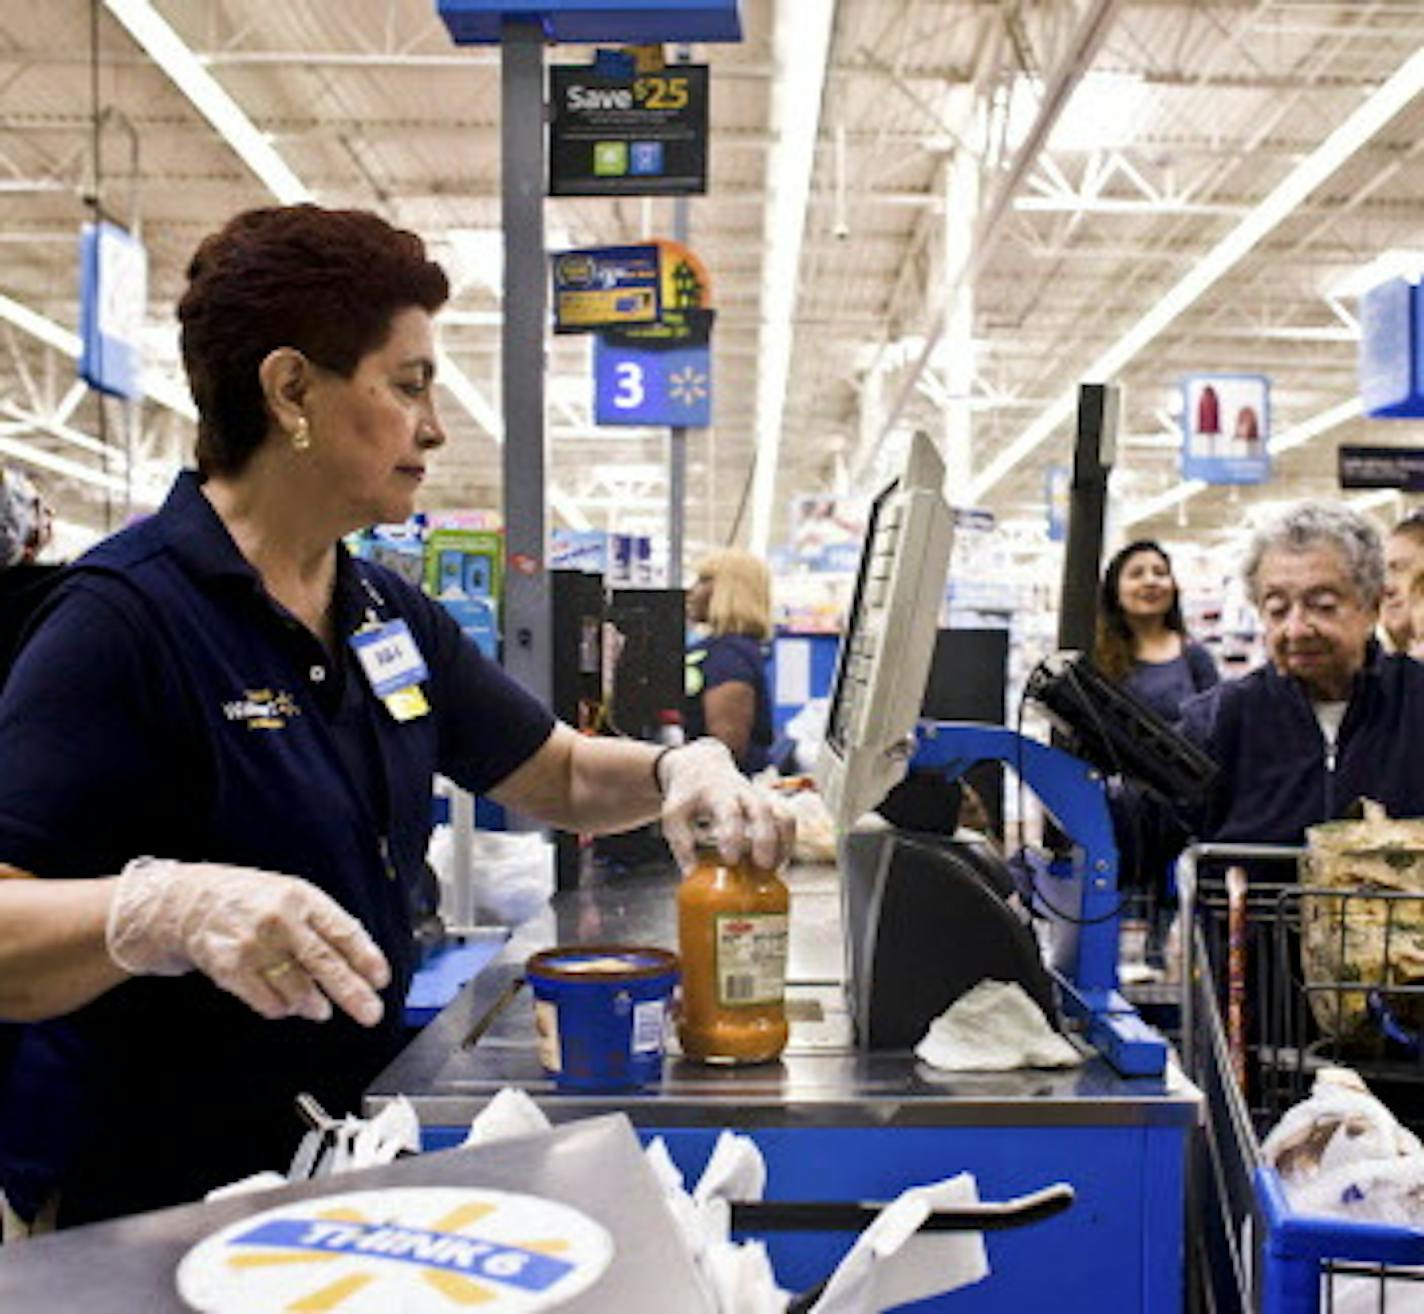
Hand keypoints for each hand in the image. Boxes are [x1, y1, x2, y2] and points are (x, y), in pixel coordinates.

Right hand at [106, 857, 390, 1026]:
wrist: (190, 903)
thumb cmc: (252, 901)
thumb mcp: (293, 896)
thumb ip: (325, 924)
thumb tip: (360, 962)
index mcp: (302, 898)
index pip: (343, 931)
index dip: (366, 958)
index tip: (381, 980)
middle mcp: (280, 920)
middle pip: (324, 963)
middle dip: (352, 993)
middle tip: (371, 1013)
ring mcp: (254, 945)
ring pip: (297, 989)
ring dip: (314, 1004)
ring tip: (320, 1009)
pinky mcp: (231, 969)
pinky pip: (268, 1002)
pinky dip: (282, 1008)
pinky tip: (287, 1004)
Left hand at [658, 738, 795, 871]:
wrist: (702, 767)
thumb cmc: (687, 796)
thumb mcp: (674, 815)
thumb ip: (681, 843)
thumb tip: (691, 876)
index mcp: (716, 793)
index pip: (728, 811)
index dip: (732, 835)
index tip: (730, 860)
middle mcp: (743, 792)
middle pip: (762, 810)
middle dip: (766, 839)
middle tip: (762, 867)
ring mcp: (761, 797)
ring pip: (783, 814)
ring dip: (784, 842)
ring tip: (774, 870)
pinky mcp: (771, 804)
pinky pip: (788, 821)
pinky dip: (788, 842)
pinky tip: (779, 863)